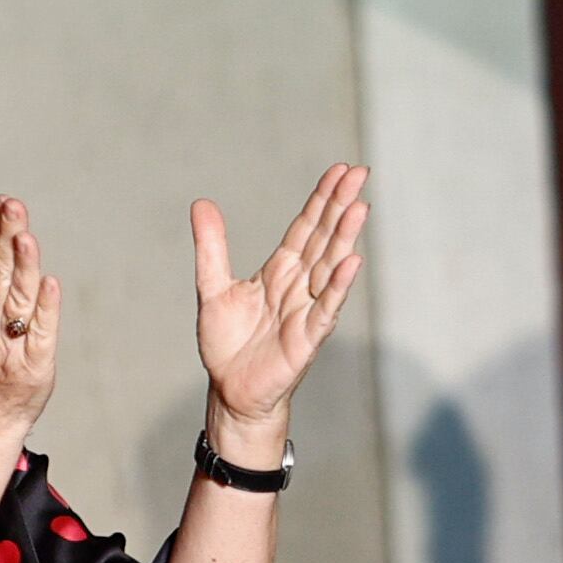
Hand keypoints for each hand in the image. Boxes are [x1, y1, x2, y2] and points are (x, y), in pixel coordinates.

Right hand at [0, 196, 58, 447]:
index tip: (1, 201)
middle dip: (5, 238)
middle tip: (14, 206)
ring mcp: (7, 344)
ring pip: (16, 299)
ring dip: (22, 267)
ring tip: (26, 237)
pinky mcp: (33, 365)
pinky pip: (40, 333)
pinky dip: (46, 309)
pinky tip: (51, 283)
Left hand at [195, 163, 366, 450]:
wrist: (231, 391)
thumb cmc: (228, 343)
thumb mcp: (213, 288)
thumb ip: (212, 247)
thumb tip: (202, 203)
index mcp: (280, 271)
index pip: (306, 227)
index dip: (322, 199)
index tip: (340, 171)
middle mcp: (300, 285)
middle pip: (324, 238)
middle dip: (341, 206)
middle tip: (360, 173)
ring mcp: (307, 309)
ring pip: (330, 266)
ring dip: (345, 237)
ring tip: (360, 207)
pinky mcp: (308, 337)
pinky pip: (326, 307)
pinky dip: (338, 285)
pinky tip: (350, 262)